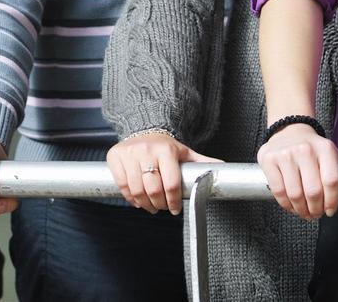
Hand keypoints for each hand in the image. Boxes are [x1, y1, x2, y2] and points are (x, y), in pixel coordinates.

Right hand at [107, 130, 221, 214]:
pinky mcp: (115, 157)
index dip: (174, 201)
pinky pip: (122, 185)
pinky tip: (137, 200)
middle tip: (163, 208)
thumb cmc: (166, 146)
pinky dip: (130, 198)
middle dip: (159, 204)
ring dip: (145, 204)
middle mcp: (146, 151)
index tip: (175, 208)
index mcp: (166, 150)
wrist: (144, 129)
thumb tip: (222, 169)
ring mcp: (129, 154)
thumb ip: (202, 162)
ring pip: (136, 190)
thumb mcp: (185, 152)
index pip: (171, 183)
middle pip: (153, 189)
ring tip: (151, 206)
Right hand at [256, 122, 337, 219]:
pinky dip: (286, 205)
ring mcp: (286, 154)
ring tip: (304, 212)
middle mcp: (305, 149)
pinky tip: (291, 205)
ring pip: (295, 194)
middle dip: (316, 209)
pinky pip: (278, 191)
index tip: (330, 210)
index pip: (332, 181)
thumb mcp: (335, 159)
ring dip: (301, 210)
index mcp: (325, 149)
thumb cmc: (315, 149)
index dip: (332, 201)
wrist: (290, 130)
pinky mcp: (269, 159)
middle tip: (316, 213)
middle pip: (313, 191)